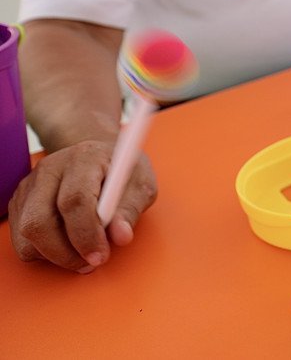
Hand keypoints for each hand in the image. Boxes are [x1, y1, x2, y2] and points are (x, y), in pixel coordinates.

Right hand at [8, 140, 156, 271]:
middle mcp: (50, 169)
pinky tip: (68, 244)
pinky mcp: (20, 202)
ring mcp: (30, 185)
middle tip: (91, 263)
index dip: (86, 234)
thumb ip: (130, 210)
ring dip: (55, 255)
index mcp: (84, 158)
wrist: (99, 156)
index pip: (74, 200)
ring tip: (83, 252)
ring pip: (27, 235)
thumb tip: (120, 236)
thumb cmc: (122, 171)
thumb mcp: (140, 185)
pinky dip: (44, 252)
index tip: (101, 255)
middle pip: (40, 221)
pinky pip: (22, 240)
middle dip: (65, 253)